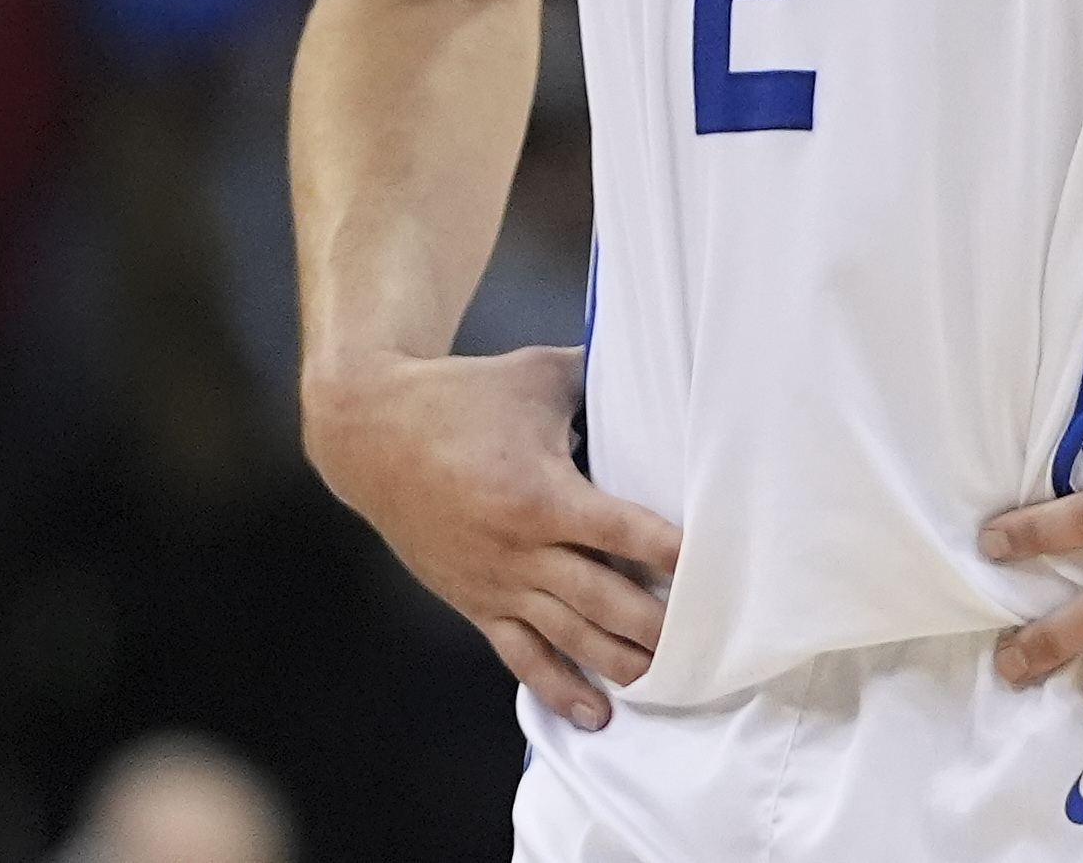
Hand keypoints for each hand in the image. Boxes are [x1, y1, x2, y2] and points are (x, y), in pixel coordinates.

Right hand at [304, 344, 681, 728]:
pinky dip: (560, 688)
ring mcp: (497, 582)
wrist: (371, 436)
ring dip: (620, 662)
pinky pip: (522, 656)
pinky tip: (596, 713)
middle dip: (655, 624)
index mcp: (541, 493)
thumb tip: (650, 370)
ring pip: (570, 637)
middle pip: (603, 599)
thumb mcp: (536, 375)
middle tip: (705, 641)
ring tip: (667, 680)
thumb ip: (596, 379)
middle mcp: (521, 548)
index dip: (669, 551)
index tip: (711, 567)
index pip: (622, 530)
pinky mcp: (475, 602)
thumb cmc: (458, 398)